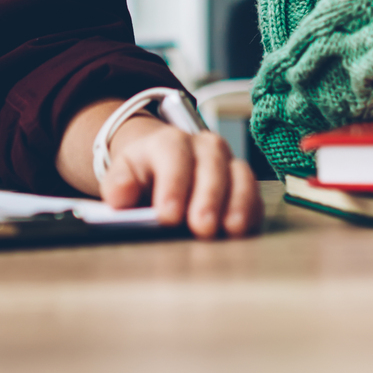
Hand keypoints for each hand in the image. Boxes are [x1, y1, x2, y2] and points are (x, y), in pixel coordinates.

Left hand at [58, 100, 261, 239]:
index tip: (168, 216)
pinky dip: (251, 211)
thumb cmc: (143, 173)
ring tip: (232, 229)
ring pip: (239, 176)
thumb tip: (120, 196)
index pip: (173, 158)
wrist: (162, 162)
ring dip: (237, 203)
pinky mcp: (243, 181)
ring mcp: (228, 162)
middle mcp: (204, 146)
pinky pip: (254, 193)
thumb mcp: (122, 173)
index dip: (172, 186)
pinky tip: (245, 230)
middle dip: (208, 198)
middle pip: (211, 166)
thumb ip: (118, 183)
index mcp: (170, 142)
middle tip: (202, 227)